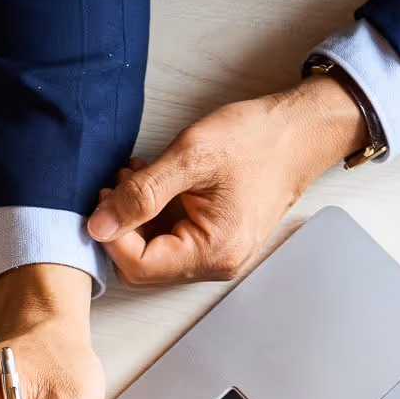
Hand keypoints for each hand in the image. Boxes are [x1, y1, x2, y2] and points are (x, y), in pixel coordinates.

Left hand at [84, 75, 366, 286]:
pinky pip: (171, 240)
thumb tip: (99, 225)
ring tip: (135, 176)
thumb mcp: (192, 156)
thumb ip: (141, 194)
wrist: (300, 132)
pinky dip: (152, 215)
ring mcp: (217, 255)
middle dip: (121, 227)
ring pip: (154, 254)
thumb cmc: (259, 140)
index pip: (138, 266)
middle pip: (143, 267)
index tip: (103, 196)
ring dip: (135, 219)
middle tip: (116, 184)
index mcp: (213, 251)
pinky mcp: (215, 240)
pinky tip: (151, 183)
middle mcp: (216, 263)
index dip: (111, 234)